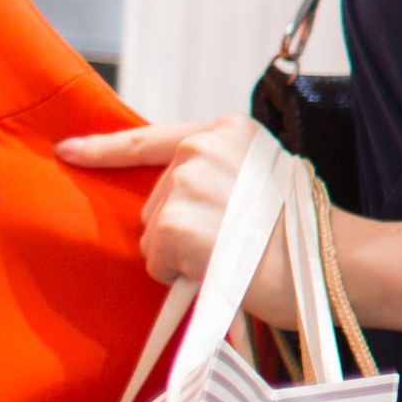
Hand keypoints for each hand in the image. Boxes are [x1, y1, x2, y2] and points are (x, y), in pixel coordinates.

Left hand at [58, 115, 302, 330]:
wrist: (333, 262)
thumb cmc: (303, 231)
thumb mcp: (262, 176)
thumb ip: (215, 172)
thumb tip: (168, 200)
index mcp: (227, 130)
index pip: (150, 139)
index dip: (103, 148)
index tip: (67, 150)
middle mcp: (202, 149)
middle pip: (154, 197)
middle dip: (179, 223)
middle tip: (231, 237)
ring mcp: (187, 184)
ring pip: (152, 230)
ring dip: (181, 250)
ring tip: (229, 251)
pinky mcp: (176, 224)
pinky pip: (156, 258)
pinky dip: (180, 271)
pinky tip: (217, 264)